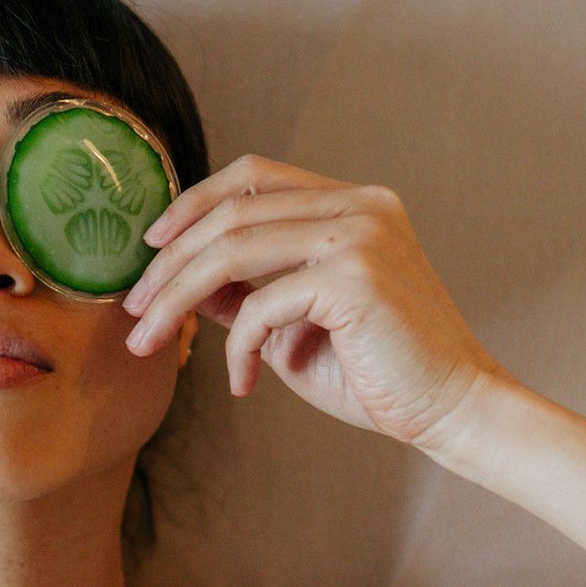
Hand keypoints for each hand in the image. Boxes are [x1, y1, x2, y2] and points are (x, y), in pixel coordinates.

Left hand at [119, 153, 516, 449]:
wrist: (453, 411)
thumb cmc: (378, 374)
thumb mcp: (295, 327)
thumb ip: (248, 293)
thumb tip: (187, 282)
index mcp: (354, 203)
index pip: (255, 175)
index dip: (193, 202)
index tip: (151, 246)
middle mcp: (360, 205)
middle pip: (232, 210)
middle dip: (168, 262)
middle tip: (132, 309)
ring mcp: (360, 234)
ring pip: (232, 250)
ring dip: (177, 298)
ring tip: (149, 341)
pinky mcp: (354, 276)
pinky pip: (260, 304)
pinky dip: (239, 348)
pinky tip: (244, 382)